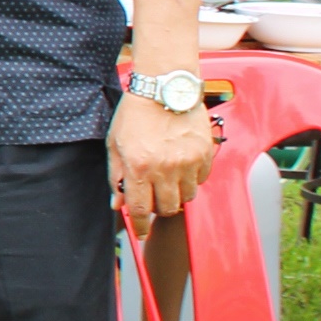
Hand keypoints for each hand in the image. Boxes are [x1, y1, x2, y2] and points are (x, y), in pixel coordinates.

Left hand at [111, 89, 214, 221]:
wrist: (164, 87)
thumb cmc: (135, 114)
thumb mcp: (115, 144)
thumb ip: (116, 176)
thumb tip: (117, 203)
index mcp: (139, 167)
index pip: (140, 209)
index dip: (140, 226)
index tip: (140, 233)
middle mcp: (165, 168)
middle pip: (167, 208)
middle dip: (157, 208)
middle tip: (151, 196)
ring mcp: (188, 162)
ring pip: (187, 197)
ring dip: (175, 194)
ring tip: (166, 178)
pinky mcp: (205, 155)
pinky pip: (201, 180)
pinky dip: (191, 180)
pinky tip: (181, 166)